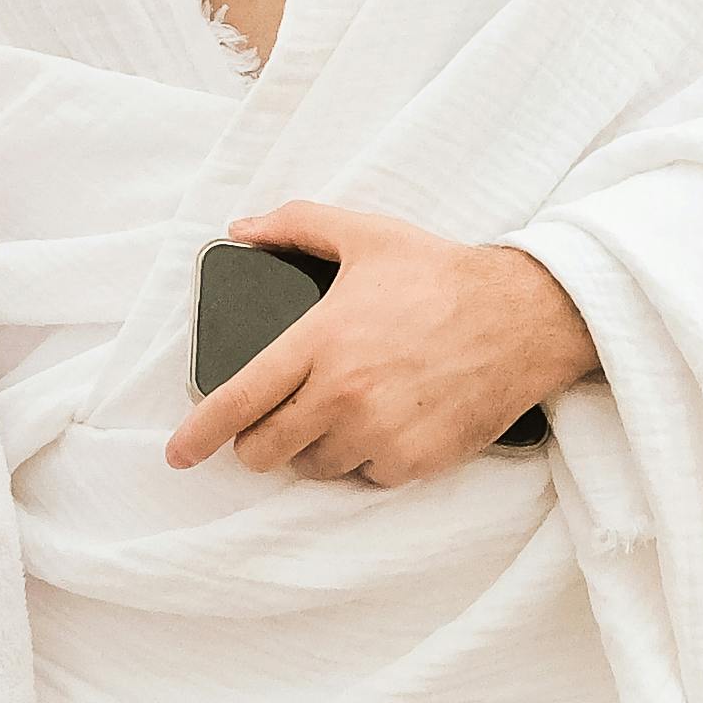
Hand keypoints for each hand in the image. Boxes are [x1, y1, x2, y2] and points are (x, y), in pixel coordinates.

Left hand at [166, 202, 592, 487]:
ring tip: (342, 410)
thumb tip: (242, 229)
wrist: (524, 316)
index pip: (238, 401)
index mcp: (320, 342)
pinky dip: (365, 458)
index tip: (178, 453)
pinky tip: (385, 422)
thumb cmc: (442, 274)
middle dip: (257, 443)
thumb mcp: (366, 234)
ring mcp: (379, 434)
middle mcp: (342, 395)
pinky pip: (365, 477)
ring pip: (313, 467)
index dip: (198, 434)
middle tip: (272, 422)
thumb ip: (296, 225)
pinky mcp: (413, 461)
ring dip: (314, 448)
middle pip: (265, 450)